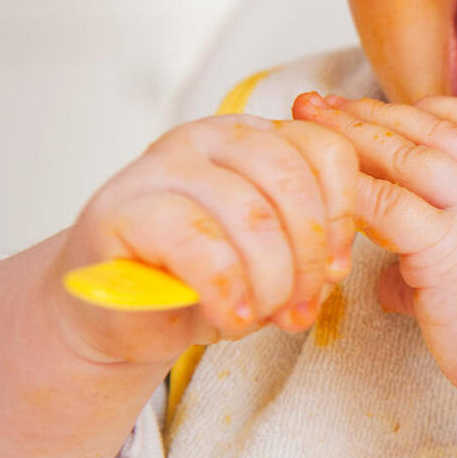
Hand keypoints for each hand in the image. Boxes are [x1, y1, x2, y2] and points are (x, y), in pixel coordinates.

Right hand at [54, 112, 360, 365]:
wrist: (114, 315)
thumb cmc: (199, 282)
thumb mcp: (272, 260)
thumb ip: (307, 250)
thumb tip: (335, 268)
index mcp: (254, 138)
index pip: (324, 150)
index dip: (342, 216)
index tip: (337, 270)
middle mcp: (208, 139)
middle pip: (291, 181)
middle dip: (309, 257)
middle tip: (300, 309)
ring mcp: (161, 168)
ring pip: (251, 214)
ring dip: (271, 281)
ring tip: (260, 317)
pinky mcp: (122, 209)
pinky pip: (200, 245)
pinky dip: (228, 291)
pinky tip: (229, 318)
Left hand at [292, 93, 456, 411]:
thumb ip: (442, 264)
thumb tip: (396, 281)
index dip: (418, 112)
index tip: (377, 108)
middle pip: (428, 130)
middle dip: (370, 111)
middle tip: (321, 101)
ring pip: (406, 153)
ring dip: (353, 133)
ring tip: (310, 120)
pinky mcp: (450, 246)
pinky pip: (389, 204)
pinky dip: (352, 188)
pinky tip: (320, 183)